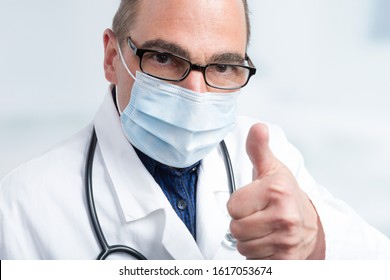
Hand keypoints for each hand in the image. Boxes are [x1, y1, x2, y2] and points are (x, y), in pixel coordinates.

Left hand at [227, 123, 324, 258]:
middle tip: (257, 215)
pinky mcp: (286, 260)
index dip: (239, 204)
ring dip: (249, 239)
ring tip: (263, 228)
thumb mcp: (272, 169)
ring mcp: (286, 240)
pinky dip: (258, 254)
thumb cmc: (287, 194)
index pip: (232, 206)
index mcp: (276, 191)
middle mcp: (284, 217)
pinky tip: (268, 242)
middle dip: (242, 222)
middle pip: (235, 228)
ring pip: (242, 246)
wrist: (312, 224)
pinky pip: (254, 260)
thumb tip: (257, 127)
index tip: (253, 200)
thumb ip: (259, 149)